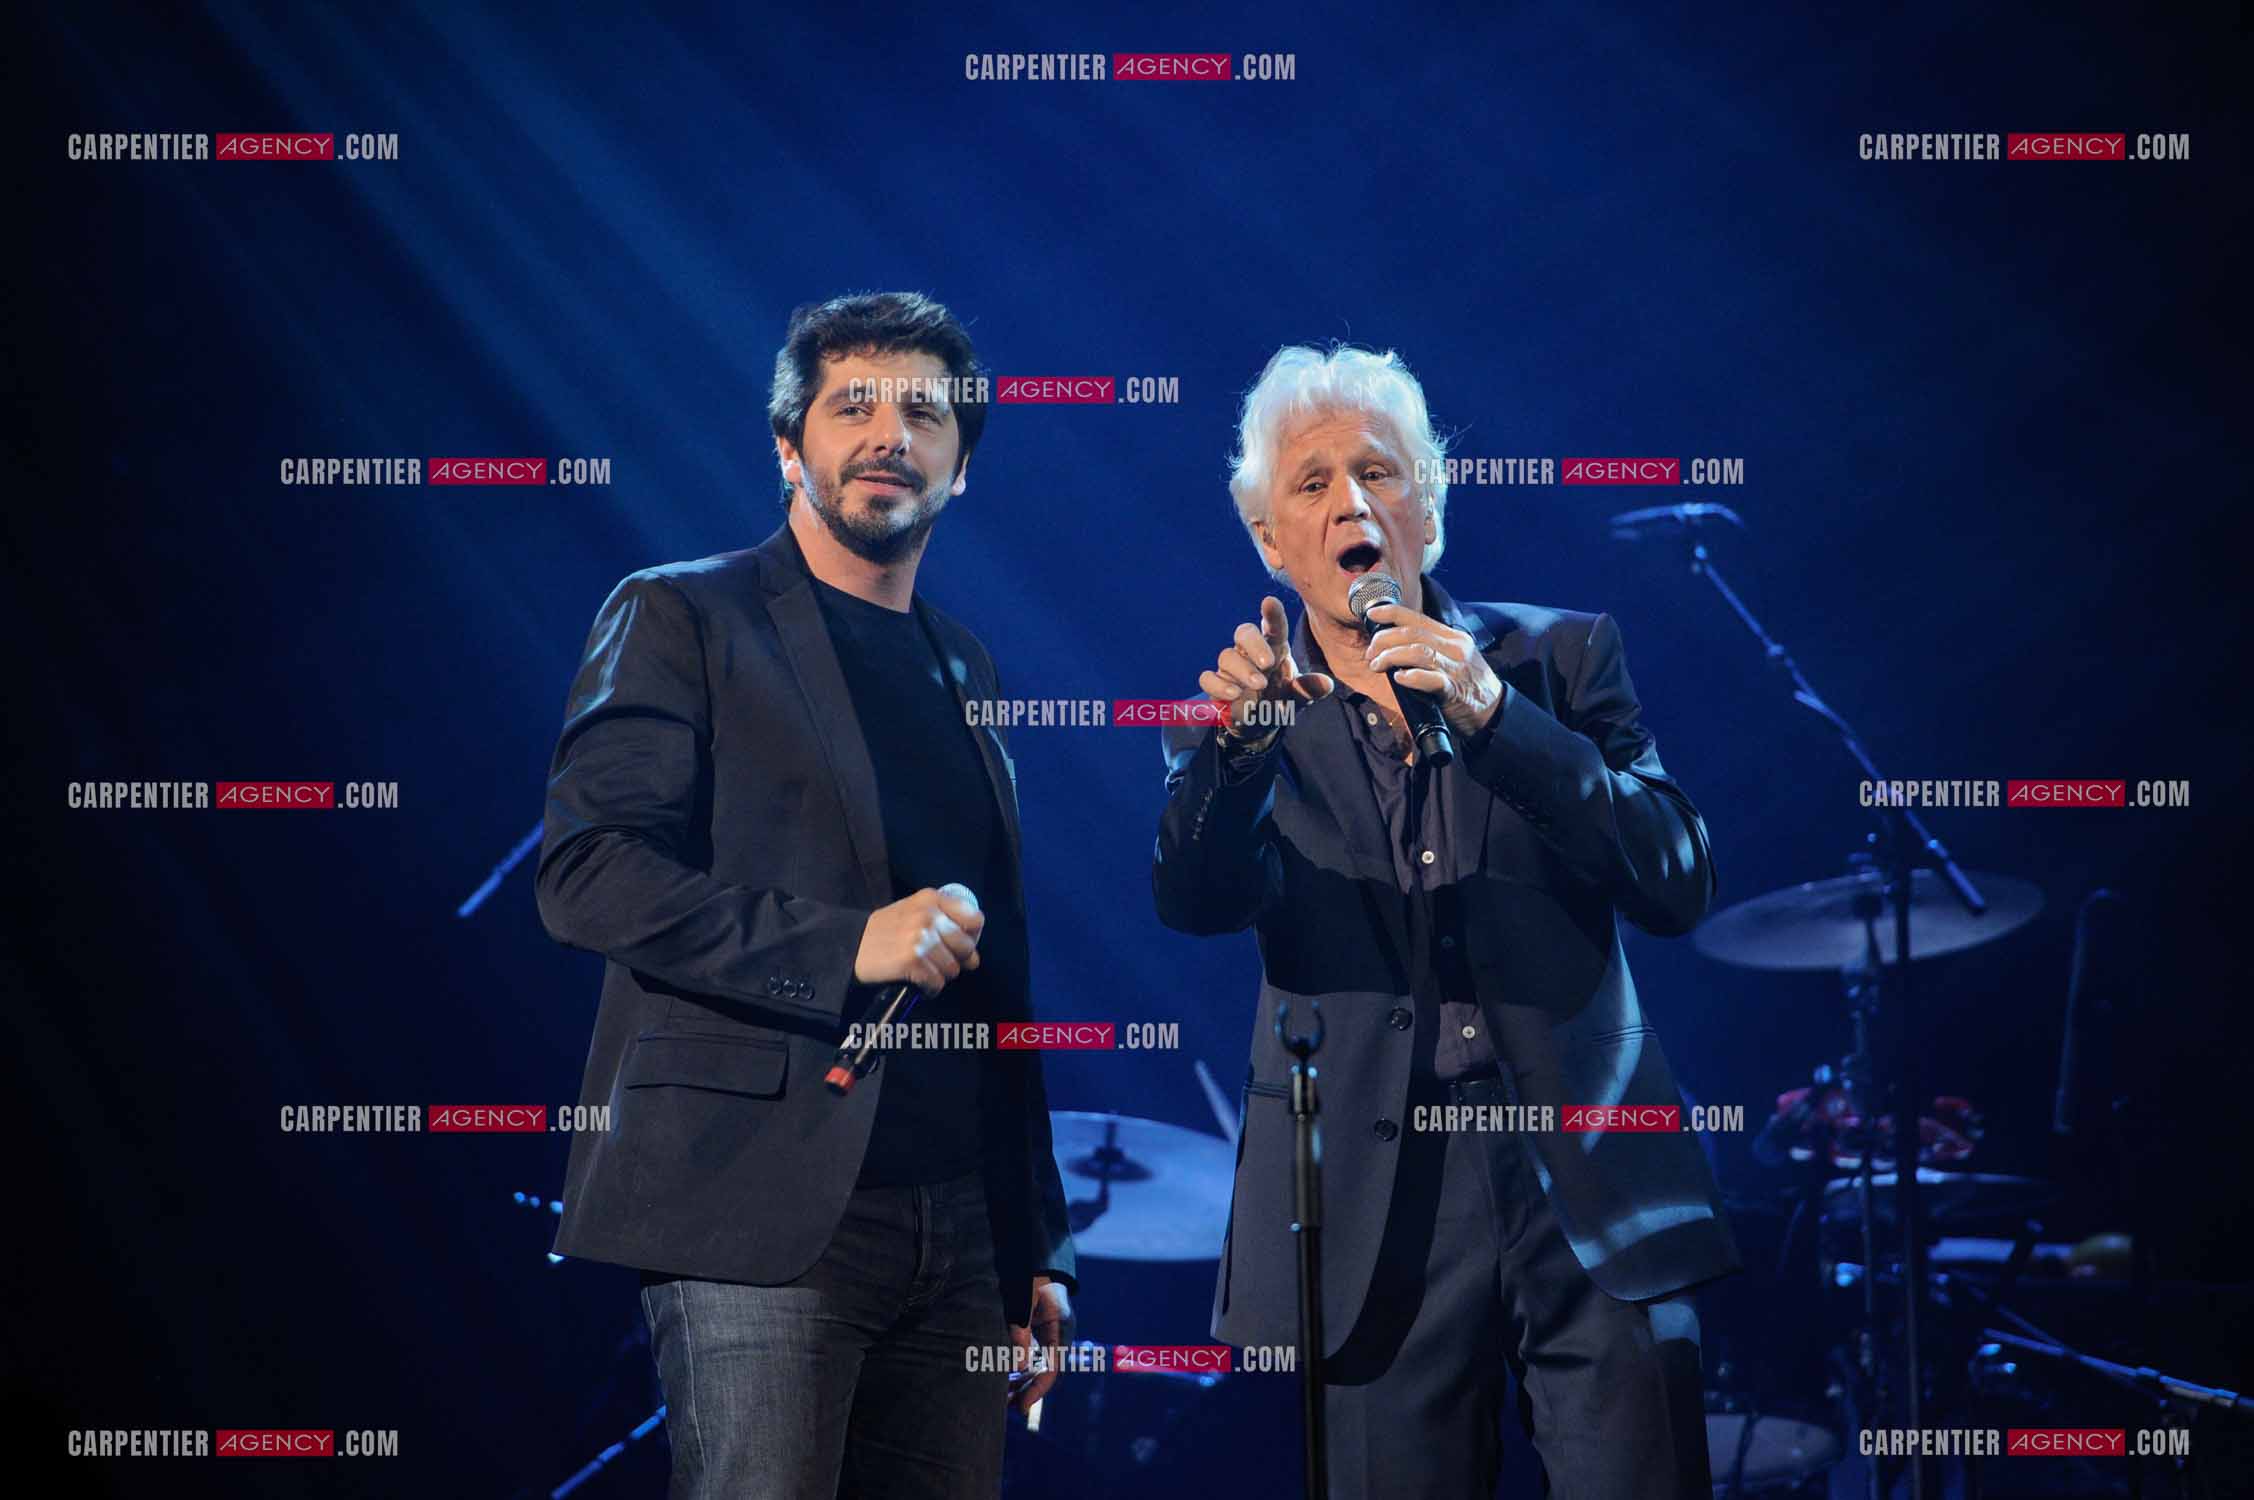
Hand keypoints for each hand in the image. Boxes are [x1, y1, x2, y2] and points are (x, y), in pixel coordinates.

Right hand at [853, 884, 982, 994]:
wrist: (849, 945)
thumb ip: (945, 925)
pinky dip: (929, 988)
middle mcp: (929, 915)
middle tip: (937, 962)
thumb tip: (975, 959)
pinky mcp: (913, 960)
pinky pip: (937, 983)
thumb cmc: (884, 931)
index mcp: (932, 898)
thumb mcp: (913, 911)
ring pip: (952, 969)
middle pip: (967, 948)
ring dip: (940, 976)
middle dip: (956, 961)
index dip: (971, 937)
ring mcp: (922, 938)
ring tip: (923, 971)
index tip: (958, 945)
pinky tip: (918, 982)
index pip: (975, 920)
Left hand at [1008, 1276, 1073, 1412]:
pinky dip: (1016, 1369)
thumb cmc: (1032, 1276)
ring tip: (1000, 1398)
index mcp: (1060, 1329)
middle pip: (1042, 1372)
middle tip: (1004, 1407)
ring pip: (1034, 1367)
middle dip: (1024, 1390)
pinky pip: (1028, 1356)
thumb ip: (1021, 1329)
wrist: (1037, 1257)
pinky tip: (1001, 1379)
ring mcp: (1047, 1335)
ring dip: (1019, 1382)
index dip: (1037, 1390)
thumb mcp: (1026, 1299)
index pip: (1051, 1369)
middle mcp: (1056, 1336)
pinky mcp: (1037, 1333)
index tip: (1022, 1406)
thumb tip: (1018, 1365)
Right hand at [1198, 595, 1334, 737]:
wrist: (1259, 726)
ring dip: (1242, 670)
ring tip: (1258, 686)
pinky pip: (1207, 678)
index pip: (1273, 627)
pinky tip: (1233, 695)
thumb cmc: (1280, 701)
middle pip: (1244, 632)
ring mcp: (1231, 669)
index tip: (1269, 602)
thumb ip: (1309, 690)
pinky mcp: (1216, 686)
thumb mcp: (1299, 698)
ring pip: (1226, 656)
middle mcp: (1250, 653)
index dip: (1271, 615)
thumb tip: (1326, 683)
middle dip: (1254, 645)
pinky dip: (1218, 685)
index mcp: (1273, 649)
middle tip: (1267, 663)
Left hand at [1364, 600, 1502, 735]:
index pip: (1418, 618)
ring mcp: (1456, 669)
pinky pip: (1431, 679)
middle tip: (1371, 653)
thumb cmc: (1466, 685)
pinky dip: (1412, 677)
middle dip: (1384, 640)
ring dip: (1391, 656)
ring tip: (1377, 665)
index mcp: (1452, 637)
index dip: (1391, 613)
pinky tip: (1399, 678)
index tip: (1371, 614)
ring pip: (1418, 651)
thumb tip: (1393, 645)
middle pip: (1413, 633)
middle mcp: (1455, 648)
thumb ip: (1429, 648)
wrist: (1494, 711)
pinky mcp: (1455, 691)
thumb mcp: (1452, 658)